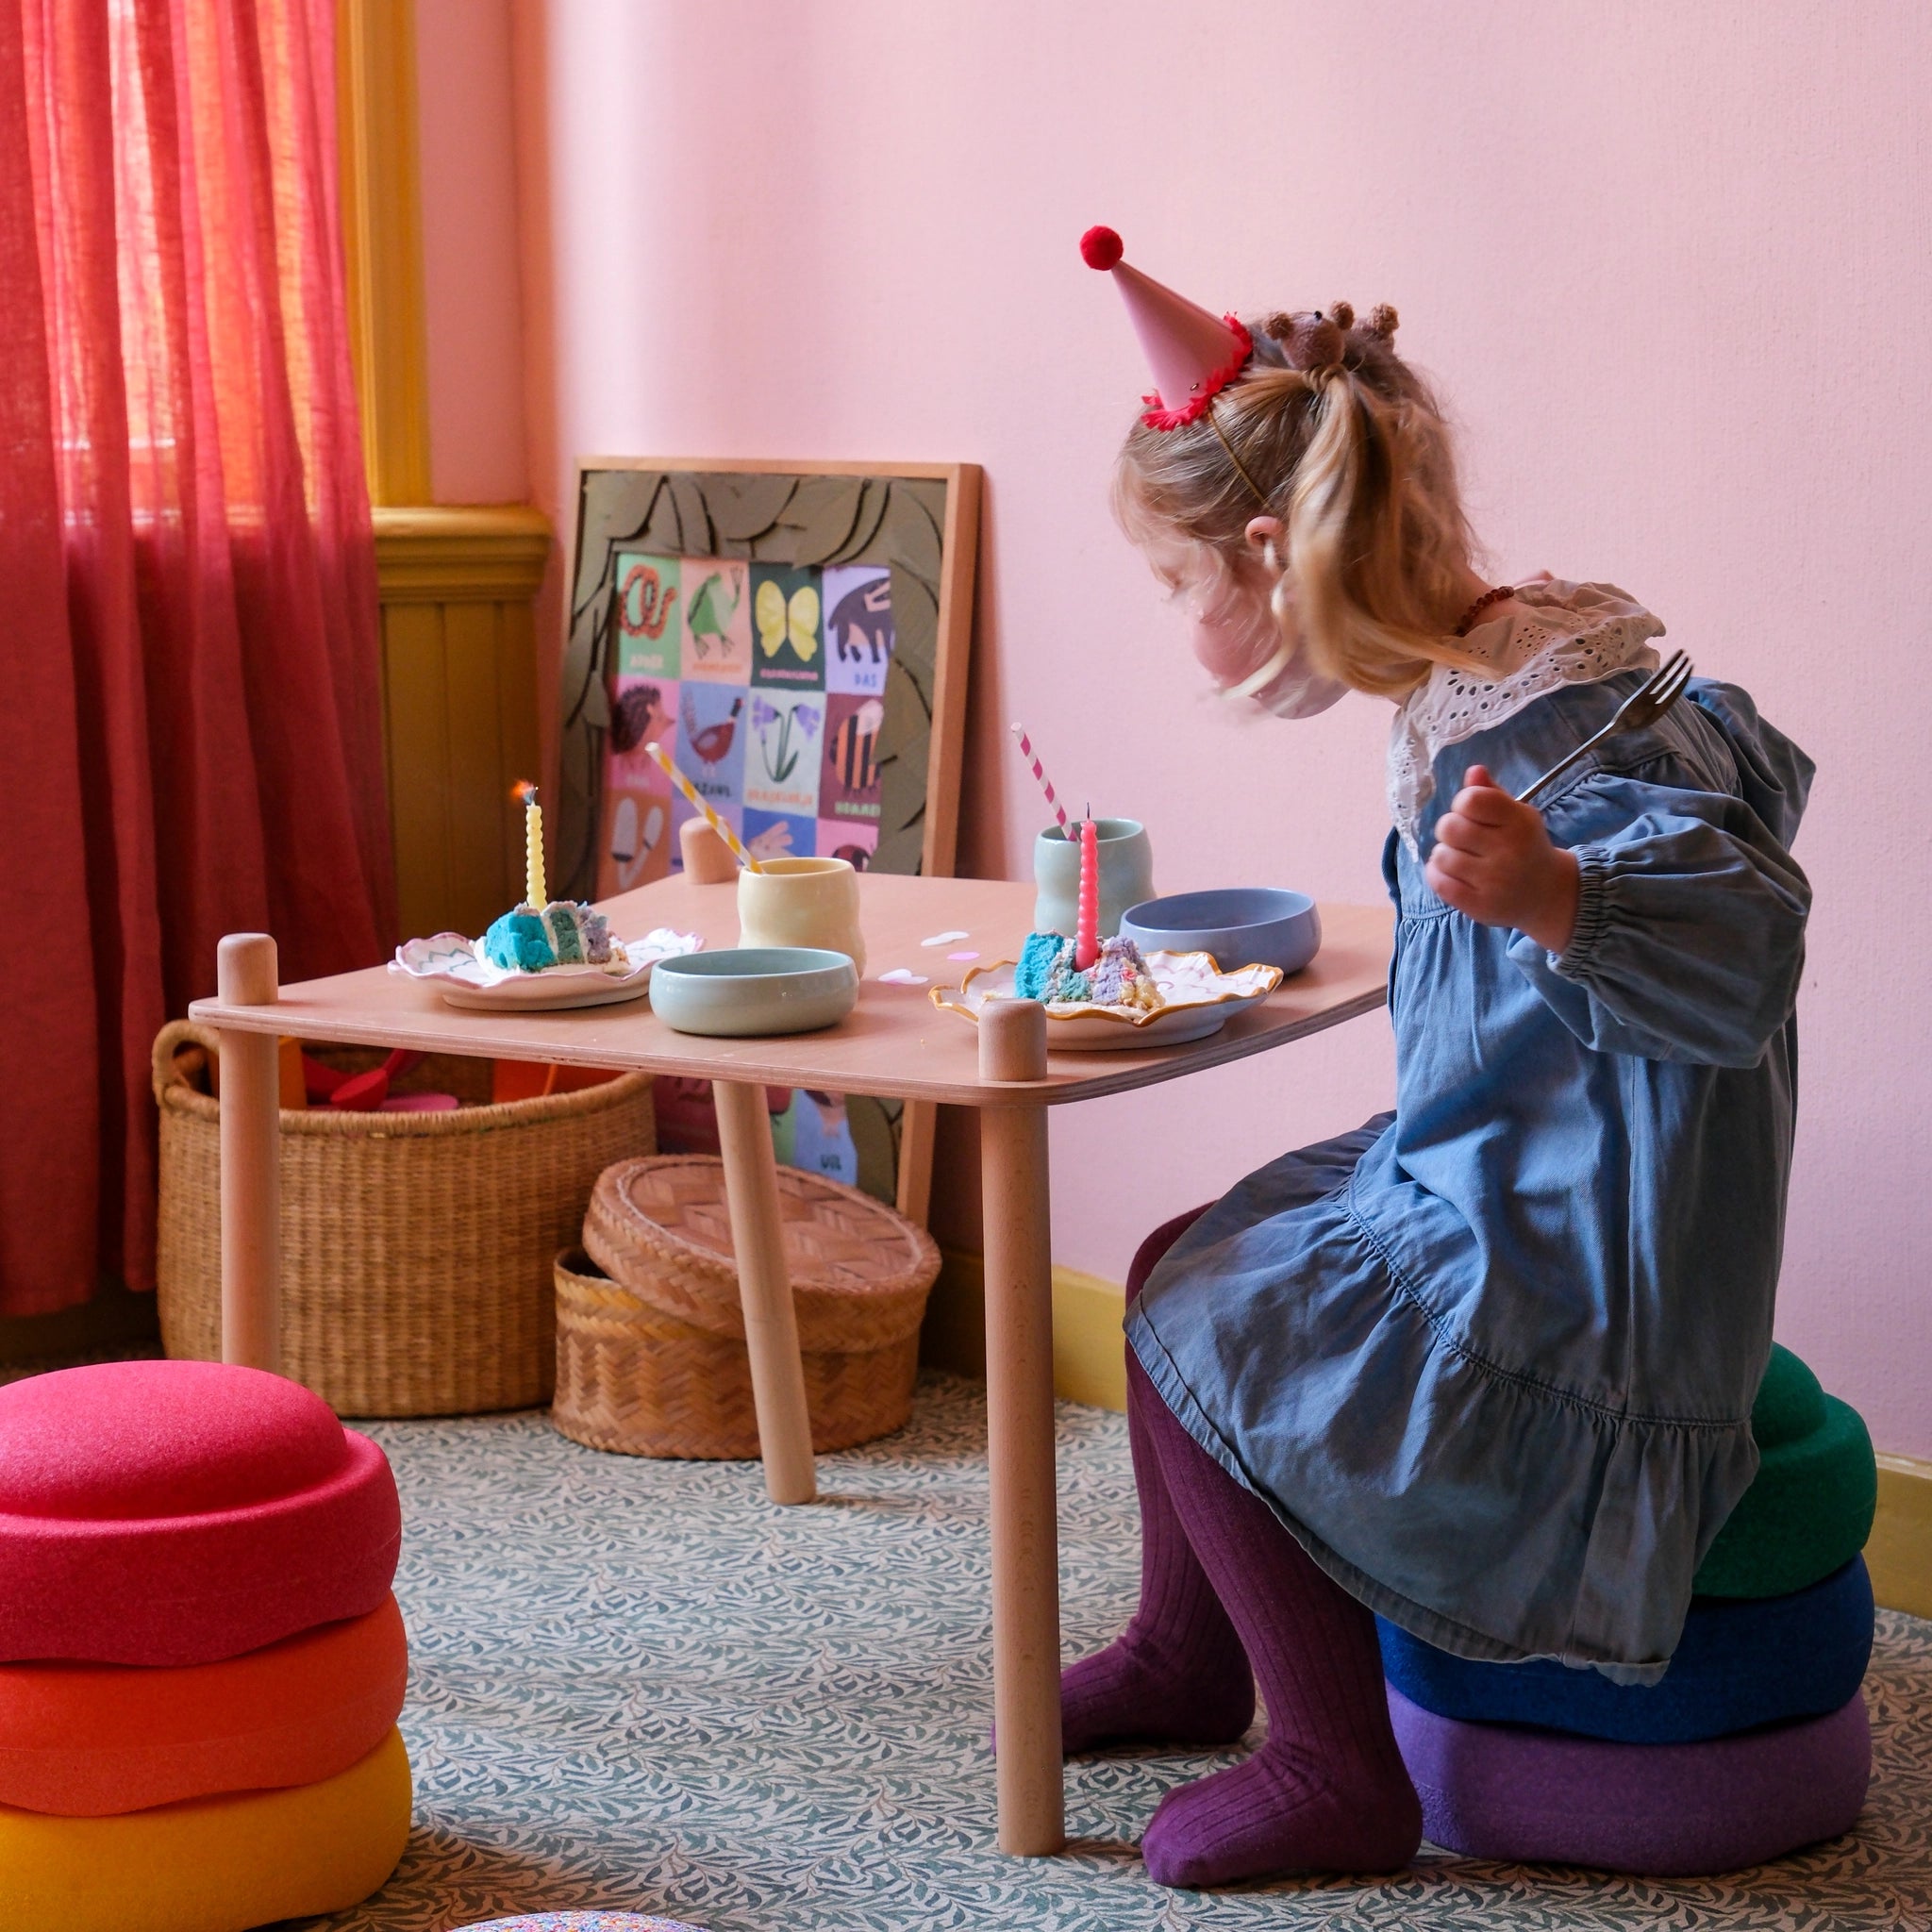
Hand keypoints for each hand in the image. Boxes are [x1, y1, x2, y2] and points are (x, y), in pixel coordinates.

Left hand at [1425, 764, 1580, 953]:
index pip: (1471, 800)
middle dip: (1450, 828)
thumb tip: (1474, 770)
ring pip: (1441, 855)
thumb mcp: (1516, 815)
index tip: (1470, 813)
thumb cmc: (1523, 847)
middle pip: (1449, 826)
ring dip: (1444, 853)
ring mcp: (1494, 881)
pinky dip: (1437, 873)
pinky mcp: (1480, 906)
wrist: (1546, 894)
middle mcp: (1509, 851)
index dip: (1462, 803)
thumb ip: (1492, 794)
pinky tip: (1451, 873)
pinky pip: (1438, 882)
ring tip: (1461, 858)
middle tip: (1463, 838)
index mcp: (1520, 822)